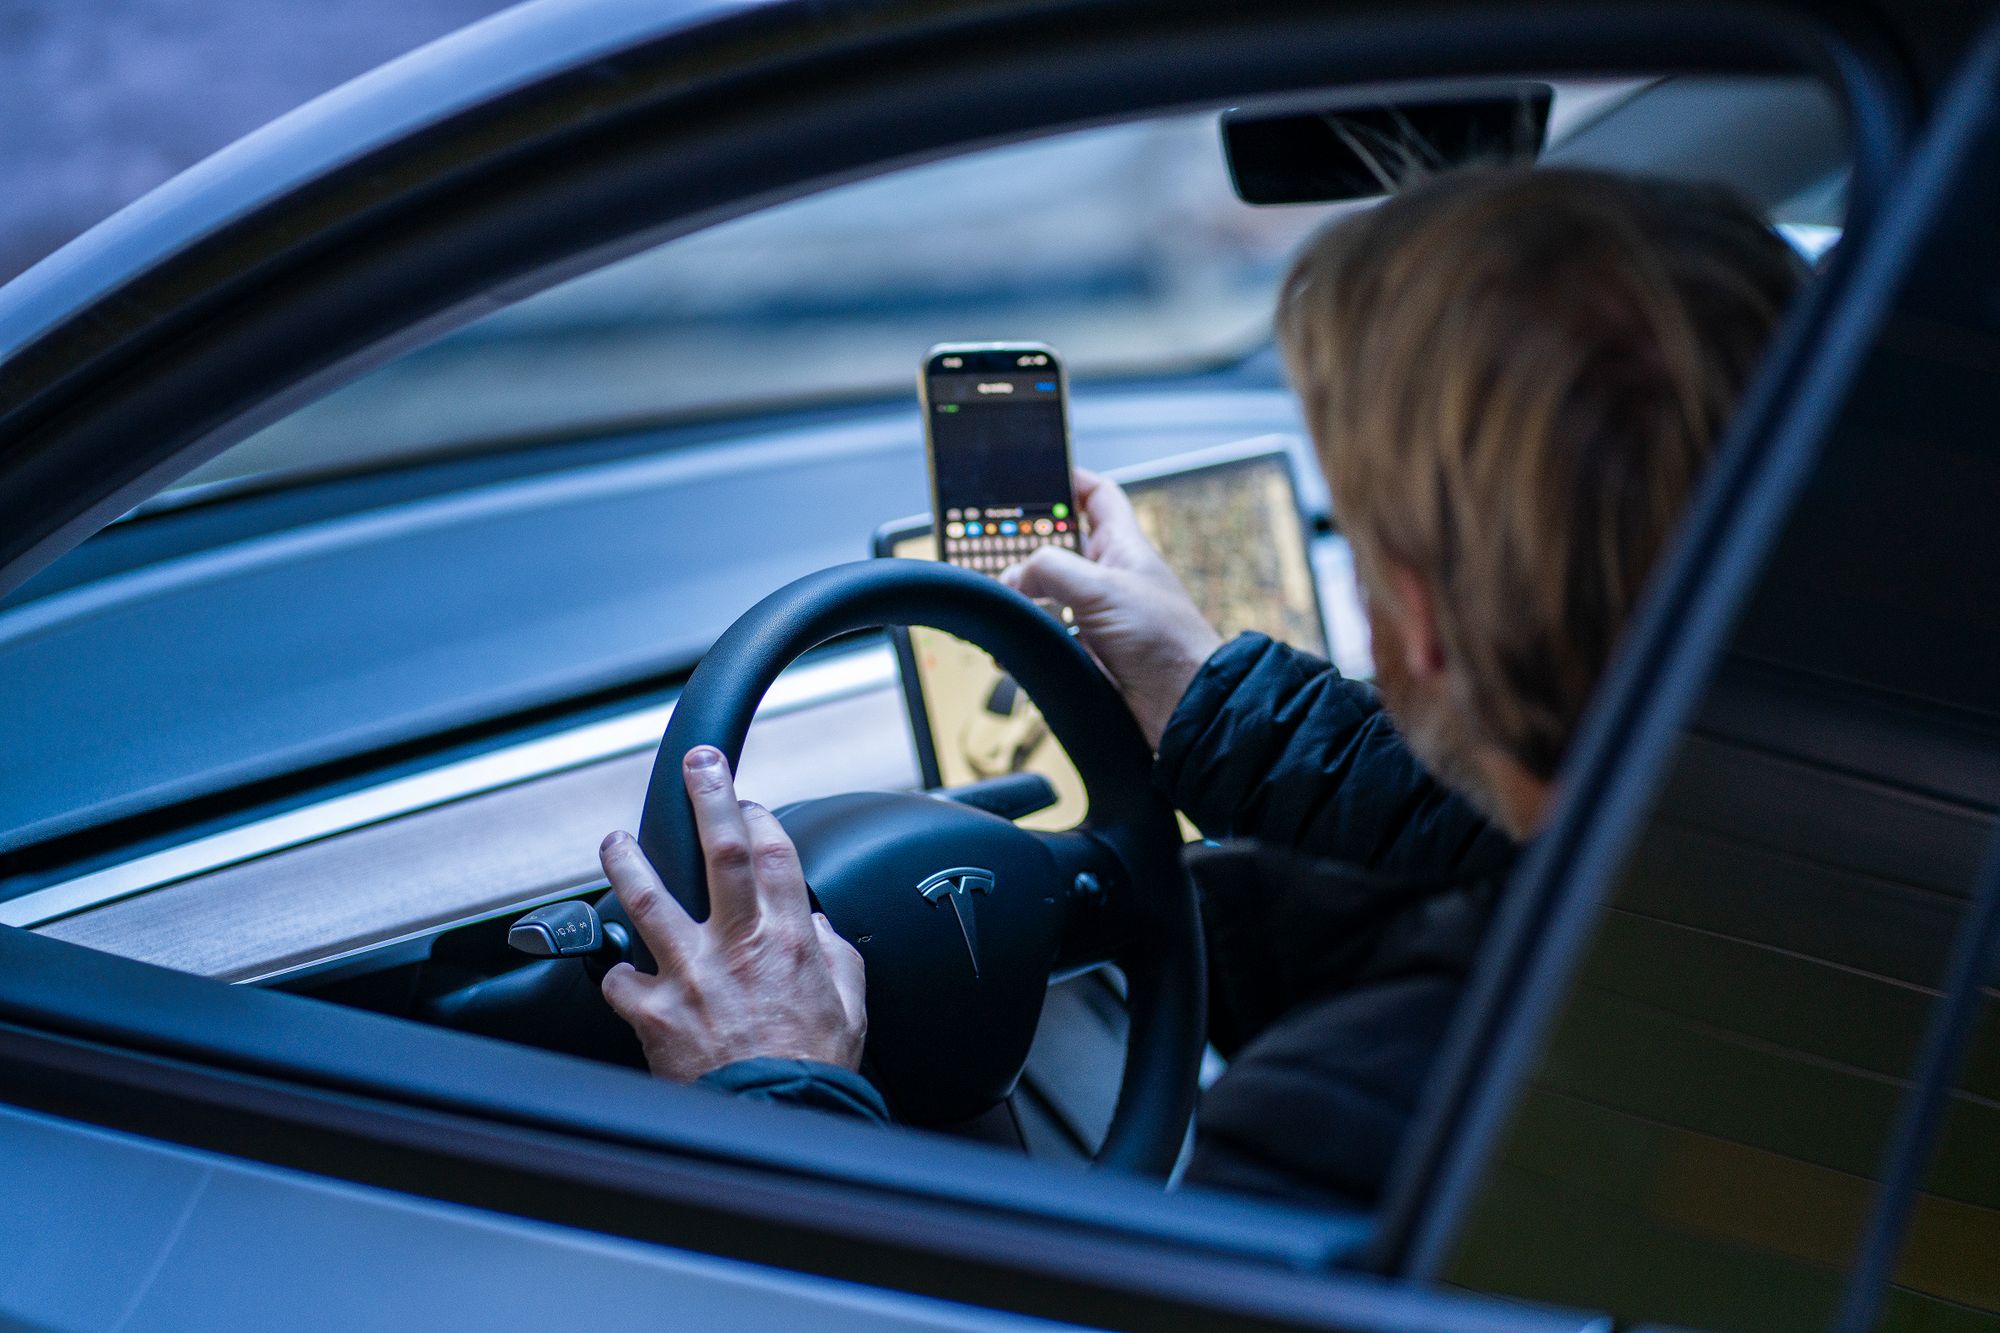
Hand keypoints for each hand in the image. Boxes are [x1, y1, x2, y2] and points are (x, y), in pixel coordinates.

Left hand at [598, 747, 866, 1082]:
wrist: (772, 1121)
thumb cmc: (812, 1072)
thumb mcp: (849, 1007)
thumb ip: (834, 957)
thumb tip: (816, 928)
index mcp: (786, 941)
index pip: (774, 854)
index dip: (761, 817)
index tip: (749, 803)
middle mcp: (734, 946)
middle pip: (720, 851)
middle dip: (709, 798)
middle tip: (698, 766)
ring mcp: (687, 975)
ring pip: (647, 897)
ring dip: (627, 861)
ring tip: (615, 841)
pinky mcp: (650, 1012)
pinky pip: (617, 979)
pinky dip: (614, 971)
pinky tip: (613, 965)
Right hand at [1003, 469, 1221, 748]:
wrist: (1183, 706)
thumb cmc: (1164, 639)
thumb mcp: (1103, 589)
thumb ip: (1052, 570)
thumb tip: (1013, 576)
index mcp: (1123, 547)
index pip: (1098, 497)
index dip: (1069, 480)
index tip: (1035, 474)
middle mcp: (1109, 578)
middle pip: (1061, 548)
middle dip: (1027, 546)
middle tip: (989, 543)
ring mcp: (1098, 617)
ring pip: (1047, 597)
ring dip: (1021, 599)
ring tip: (992, 597)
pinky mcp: (1088, 654)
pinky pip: (1047, 640)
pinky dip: (1026, 642)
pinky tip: (1007, 648)